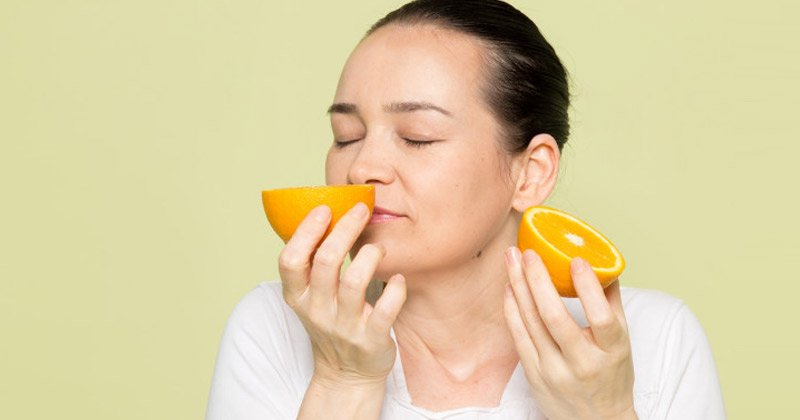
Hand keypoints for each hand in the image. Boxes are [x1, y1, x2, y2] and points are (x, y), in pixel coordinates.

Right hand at [278, 203, 406, 387]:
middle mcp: (318, 311)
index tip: (324, 209)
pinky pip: (386, 310)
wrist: (347, 375)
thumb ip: (314, 263)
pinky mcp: (371, 339)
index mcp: (299, 297)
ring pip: (354, 282)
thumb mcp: (312, 297)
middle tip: (360, 210)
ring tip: (379, 247)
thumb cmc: (332, 323)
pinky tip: (398, 279)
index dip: (306, 231)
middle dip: (344, 229)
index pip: (290, 260)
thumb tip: (329, 214)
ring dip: (370, 255)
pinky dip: (396, 290)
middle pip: (326, 262)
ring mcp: (344, 326)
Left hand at [503, 247, 636, 419]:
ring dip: (519, 287)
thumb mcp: (621, 342)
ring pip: (531, 323)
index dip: (587, 287)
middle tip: (528, 252)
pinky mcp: (535, 376)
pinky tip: (510, 288)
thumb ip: (612, 303)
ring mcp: (555, 371)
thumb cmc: (611, 375)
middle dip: (537, 280)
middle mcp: (582, 363)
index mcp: (611, 351)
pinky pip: (518, 337)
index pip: (600, 317)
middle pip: (555, 317)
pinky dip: (512, 310)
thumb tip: (603, 263)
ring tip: (512, 260)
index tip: (576, 259)